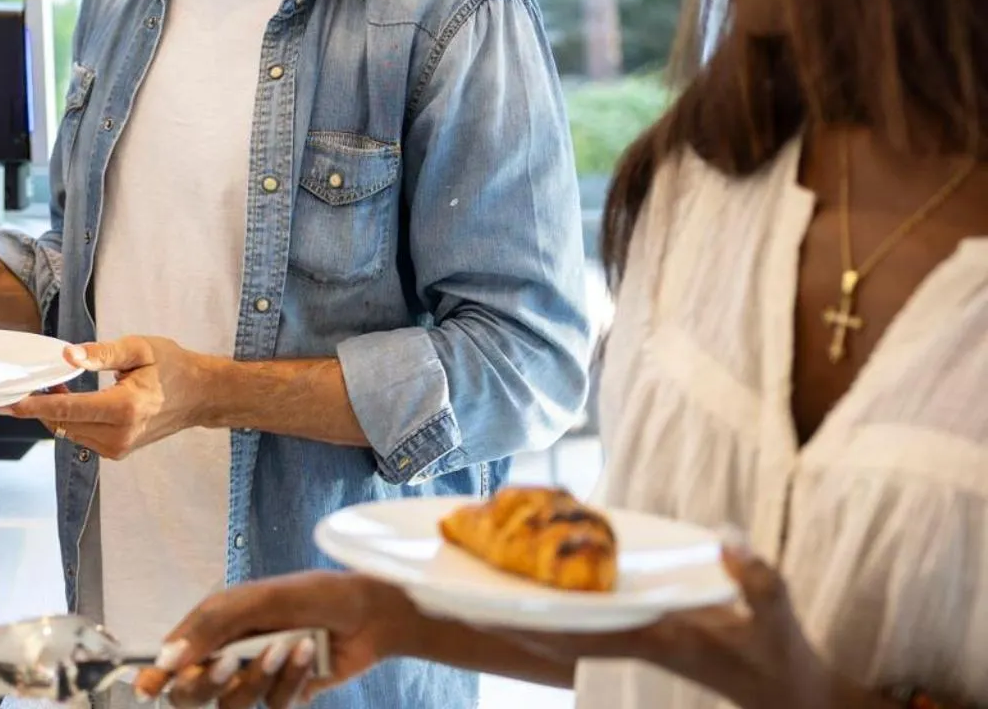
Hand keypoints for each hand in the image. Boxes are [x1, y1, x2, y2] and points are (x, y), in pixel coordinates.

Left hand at [0, 336, 213, 458]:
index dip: (33, 406)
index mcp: (124, 409)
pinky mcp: (118, 452)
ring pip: (70, 432)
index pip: (67, 410)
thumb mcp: (139, 349)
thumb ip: (101, 353)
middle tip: (33, 380)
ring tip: (56, 385)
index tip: (7, 403)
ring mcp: (119, 448)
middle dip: (41, 405)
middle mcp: (120, 435)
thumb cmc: (171, 366)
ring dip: (56, 413)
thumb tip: (66, 356)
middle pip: (63, 424)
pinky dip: (71, 420)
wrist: (199, 396)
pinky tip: (72, 400)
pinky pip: (82, 436)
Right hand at [132, 572, 410, 708]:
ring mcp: (259, 676)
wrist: (371, 613)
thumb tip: (170, 656)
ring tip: (288, 647)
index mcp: (218, 625)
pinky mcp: (286, 694)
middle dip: (208, 681)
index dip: (159, 673)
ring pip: (234, 702)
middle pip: (195, 690)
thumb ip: (212, 624)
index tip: (148, 688)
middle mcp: (232, 652)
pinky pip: (274, 703)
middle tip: (232, 662)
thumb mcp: (259, 599)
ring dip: (259, 677)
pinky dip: (290, 680)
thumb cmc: (315, 594)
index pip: (176, 654)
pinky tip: (308, 655)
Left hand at [479, 543, 879, 708]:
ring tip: (465, 591)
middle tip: (443, 595)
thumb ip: (754, 580)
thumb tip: (728, 540)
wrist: (790, 697)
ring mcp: (634, 641)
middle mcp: (632, 641)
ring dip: (517, 615)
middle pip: (552, 633)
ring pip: (559, 631)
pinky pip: (581, 625)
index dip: (530, 620)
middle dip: (501, 617)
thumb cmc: (780, 655)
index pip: (580, 631)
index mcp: (654, 638)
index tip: (485, 608)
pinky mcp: (642, 637)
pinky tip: (525, 592)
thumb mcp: (774, 614)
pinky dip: (548, 611)